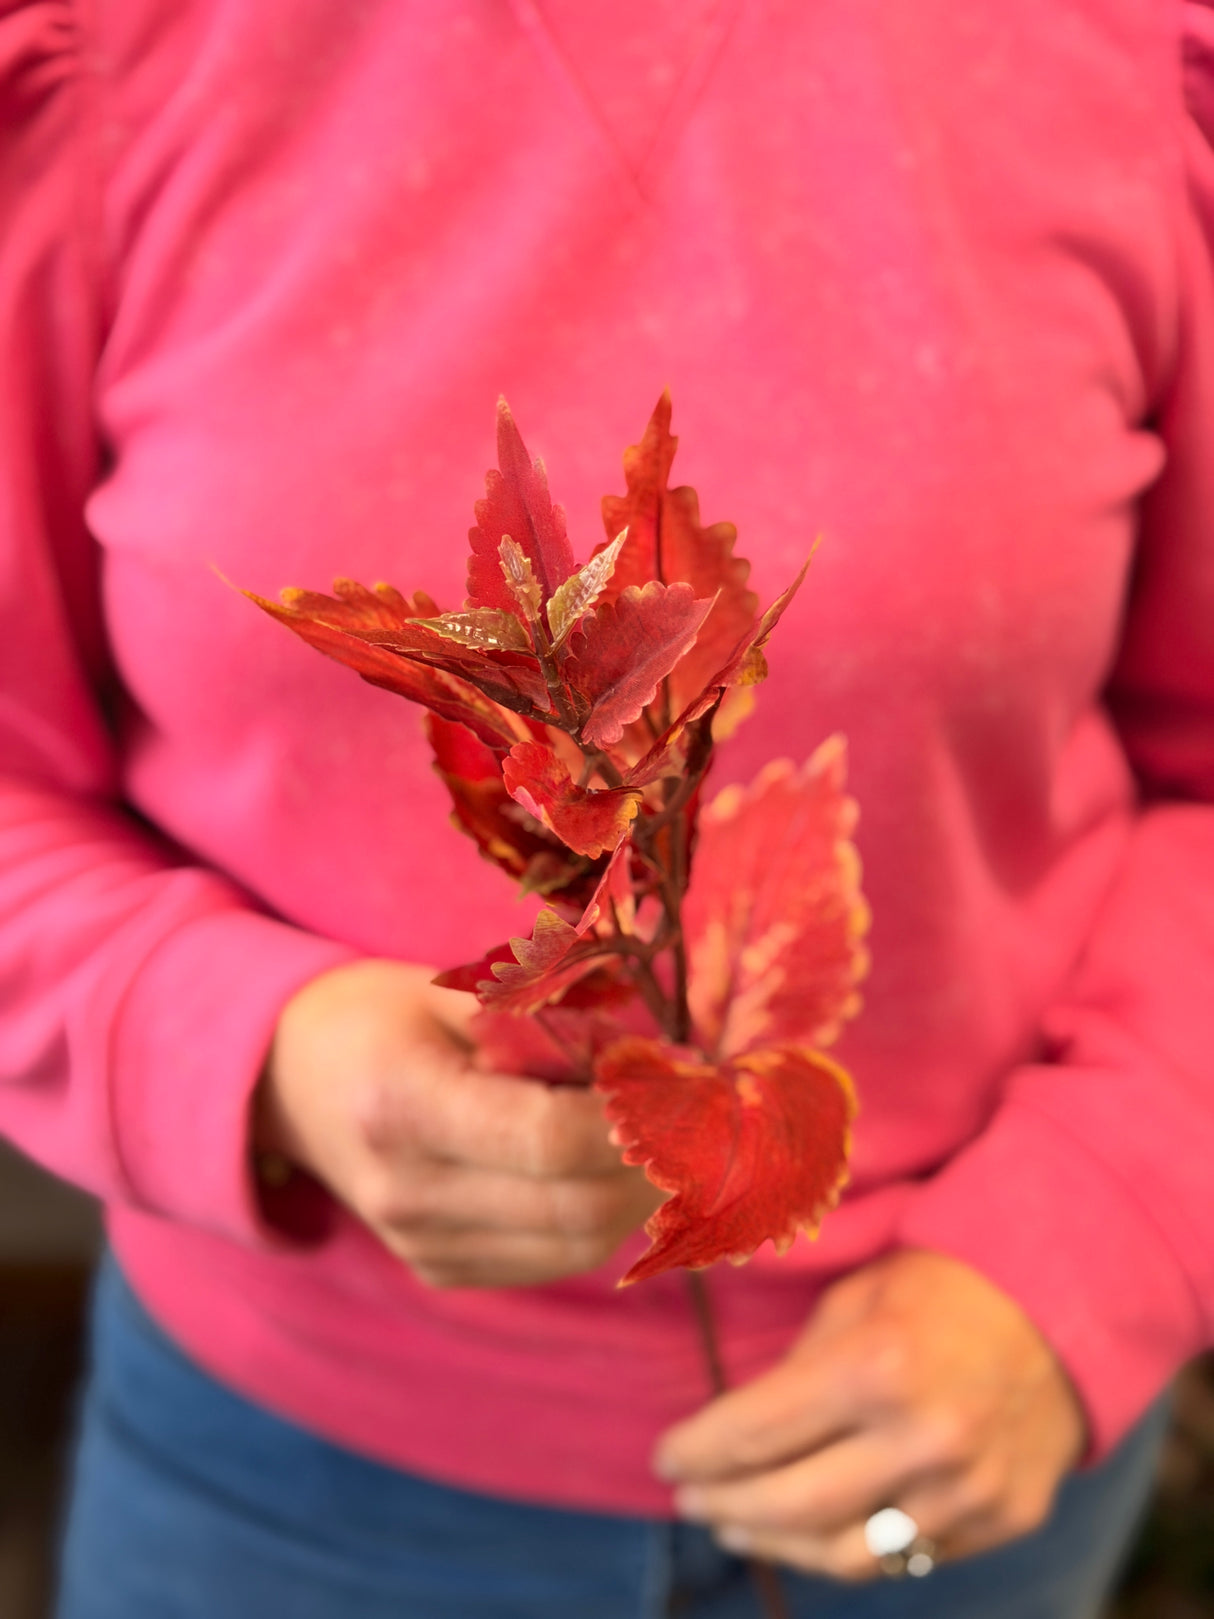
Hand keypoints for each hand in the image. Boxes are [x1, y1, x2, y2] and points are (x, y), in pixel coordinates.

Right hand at [257, 959, 661, 1287]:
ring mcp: (419, 1244)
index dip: (635, 1119)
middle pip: (574, 1208)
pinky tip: (625, 1169)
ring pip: (575, 1246)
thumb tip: (653, 1059)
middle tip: (709, 1114)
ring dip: (644, 1195)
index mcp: (402, 1106)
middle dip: (659, 1164)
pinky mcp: (438, 1269)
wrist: (286, 1082)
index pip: (549, 1141)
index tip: (688, 1078)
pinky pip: (551, 1259)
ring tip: (681, 1138)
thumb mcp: (448, 990)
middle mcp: (406, 1192)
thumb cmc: (377, 1014)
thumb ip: (541, 1021)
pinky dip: (605, 1218)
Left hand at [654, 1250, 1085, 1578]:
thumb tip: (738, 1432)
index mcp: (877, 1366)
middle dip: (724, 1504)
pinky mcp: (1001, 1521)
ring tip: (736, 1524)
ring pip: (844, 1553)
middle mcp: (924, 1438)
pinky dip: (846, 1549)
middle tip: (688, 1497)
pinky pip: (905, 1556)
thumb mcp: (857, 1302)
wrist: (1062, 1303)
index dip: (698, 1450)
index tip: (664, 1457)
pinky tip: (810, 1532)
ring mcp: (968, 1491)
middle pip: (789, 1504)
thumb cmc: (940, 1288)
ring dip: (775, 1543)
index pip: (756, 1429)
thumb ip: (800, 1371)